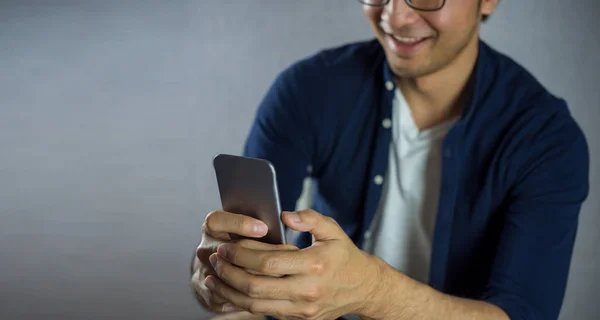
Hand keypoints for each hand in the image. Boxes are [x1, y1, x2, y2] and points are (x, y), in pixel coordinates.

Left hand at [205, 209, 380, 319]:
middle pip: (256, 286)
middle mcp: (307, 291)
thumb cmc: (345, 256)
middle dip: (230, 272)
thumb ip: (310, 218)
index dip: (242, 254)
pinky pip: (263, 314)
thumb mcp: (333, 231)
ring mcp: (302, 309)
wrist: (364, 289)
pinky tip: (229, 293)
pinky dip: (242, 304)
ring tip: (213, 277)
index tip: (226, 246)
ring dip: (229, 291)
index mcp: (315, 265)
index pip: (268, 262)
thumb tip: (284, 216)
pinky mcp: (298, 319)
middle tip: (215, 259)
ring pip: (255, 305)